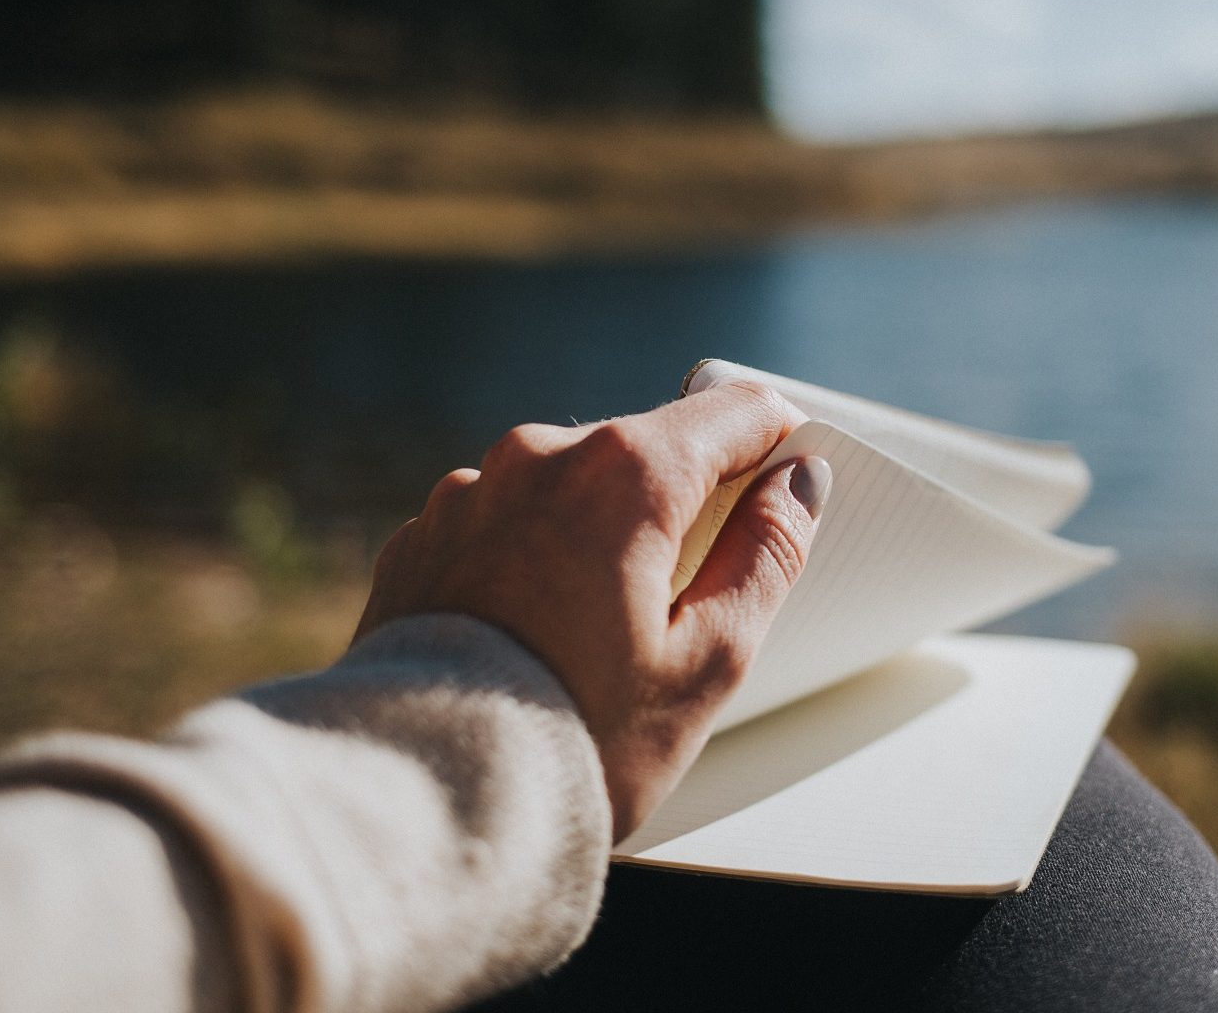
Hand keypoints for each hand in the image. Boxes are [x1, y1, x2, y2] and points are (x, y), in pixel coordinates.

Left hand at [353, 381, 830, 839]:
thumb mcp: (709, 660)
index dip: (778, 444)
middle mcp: (538, 458)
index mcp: (623, 473)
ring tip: (600, 637)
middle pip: (649, 448)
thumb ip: (767, 556)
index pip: (734, 411)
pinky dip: (532, 561)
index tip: (789, 491)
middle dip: (683, 506)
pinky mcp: (420, 539)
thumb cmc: (576, 740)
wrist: (421, 805)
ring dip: (602, 534)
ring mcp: (469, 494)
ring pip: (572, 487)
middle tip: (692, 603)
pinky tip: (534, 638)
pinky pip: (504, 525)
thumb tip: (797, 485)